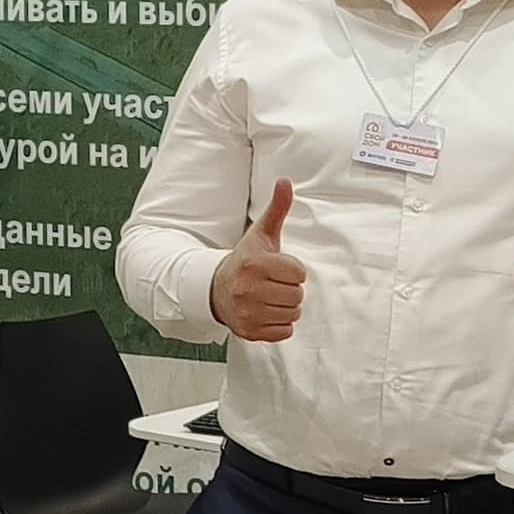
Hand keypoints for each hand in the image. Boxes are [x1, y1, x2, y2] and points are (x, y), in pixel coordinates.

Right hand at [211, 180, 309, 343]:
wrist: (216, 289)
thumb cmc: (245, 261)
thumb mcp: (260, 234)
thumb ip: (277, 209)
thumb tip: (285, 182)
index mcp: (255, 263)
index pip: (298, 273)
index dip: (292, 270)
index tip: (278, 267)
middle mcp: (249, 289)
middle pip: (297, 295)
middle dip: (290, 289)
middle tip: (274, 283)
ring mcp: (248, 312)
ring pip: (292, 314)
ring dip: (286, 307)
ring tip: (270, 297)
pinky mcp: (249, 331)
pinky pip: (284, 332)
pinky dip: (279, 324)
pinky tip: (267, 311)